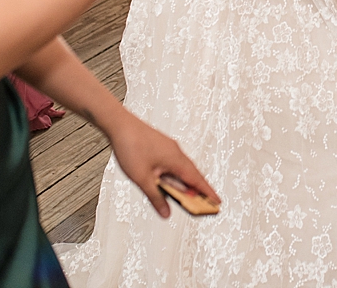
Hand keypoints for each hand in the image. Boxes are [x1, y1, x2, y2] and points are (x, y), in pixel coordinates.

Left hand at [105, 112, 219, 218]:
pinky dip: (174, 175)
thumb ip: (156, 198)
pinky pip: (173, 163)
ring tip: (184, 197)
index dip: (208, 192)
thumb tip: (166, 213)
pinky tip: (166, 182)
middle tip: (204, 204)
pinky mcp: (161, 146)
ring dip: (183, 183)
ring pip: (181, 169)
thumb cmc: (131, 146)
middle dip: (197, 190)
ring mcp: (169, 148)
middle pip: (191, 175)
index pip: (197, 180)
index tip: (218, 202)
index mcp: (176, 159)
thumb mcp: (142, 179)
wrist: (119, 124)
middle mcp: (176, 152)